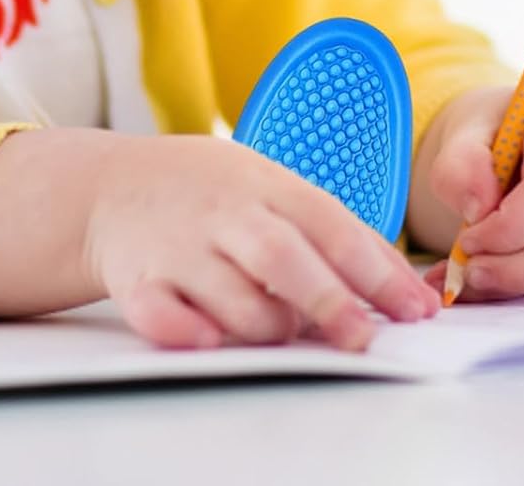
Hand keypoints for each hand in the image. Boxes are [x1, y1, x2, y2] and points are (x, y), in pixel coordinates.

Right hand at [85, 134, 439, 349]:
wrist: (108, 185)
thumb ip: (333, 230)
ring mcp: (179, 245)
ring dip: (266, 324)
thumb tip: (407, 288)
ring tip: (284, 334)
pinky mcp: (137, 279)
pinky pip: (159, 311)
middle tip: (362, 339)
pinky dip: (183, 329)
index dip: (375, 268)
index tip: (415, 310)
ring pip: (231, 293)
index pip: (328, 223)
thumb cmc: (207, 191)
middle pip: (281, 256)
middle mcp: (224, 213)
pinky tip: (205, 339)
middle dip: (327, 300)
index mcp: (264, 184)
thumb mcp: (269, 184)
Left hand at [412, 85, 523, 301]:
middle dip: (523, 265)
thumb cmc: (489, 131)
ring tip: (474, 279)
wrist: (506, 139)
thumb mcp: (463, 133)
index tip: (467, 240)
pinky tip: (490, 281)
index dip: (511, 225)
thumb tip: (478, 209)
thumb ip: (461, 164)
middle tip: (471, 273)